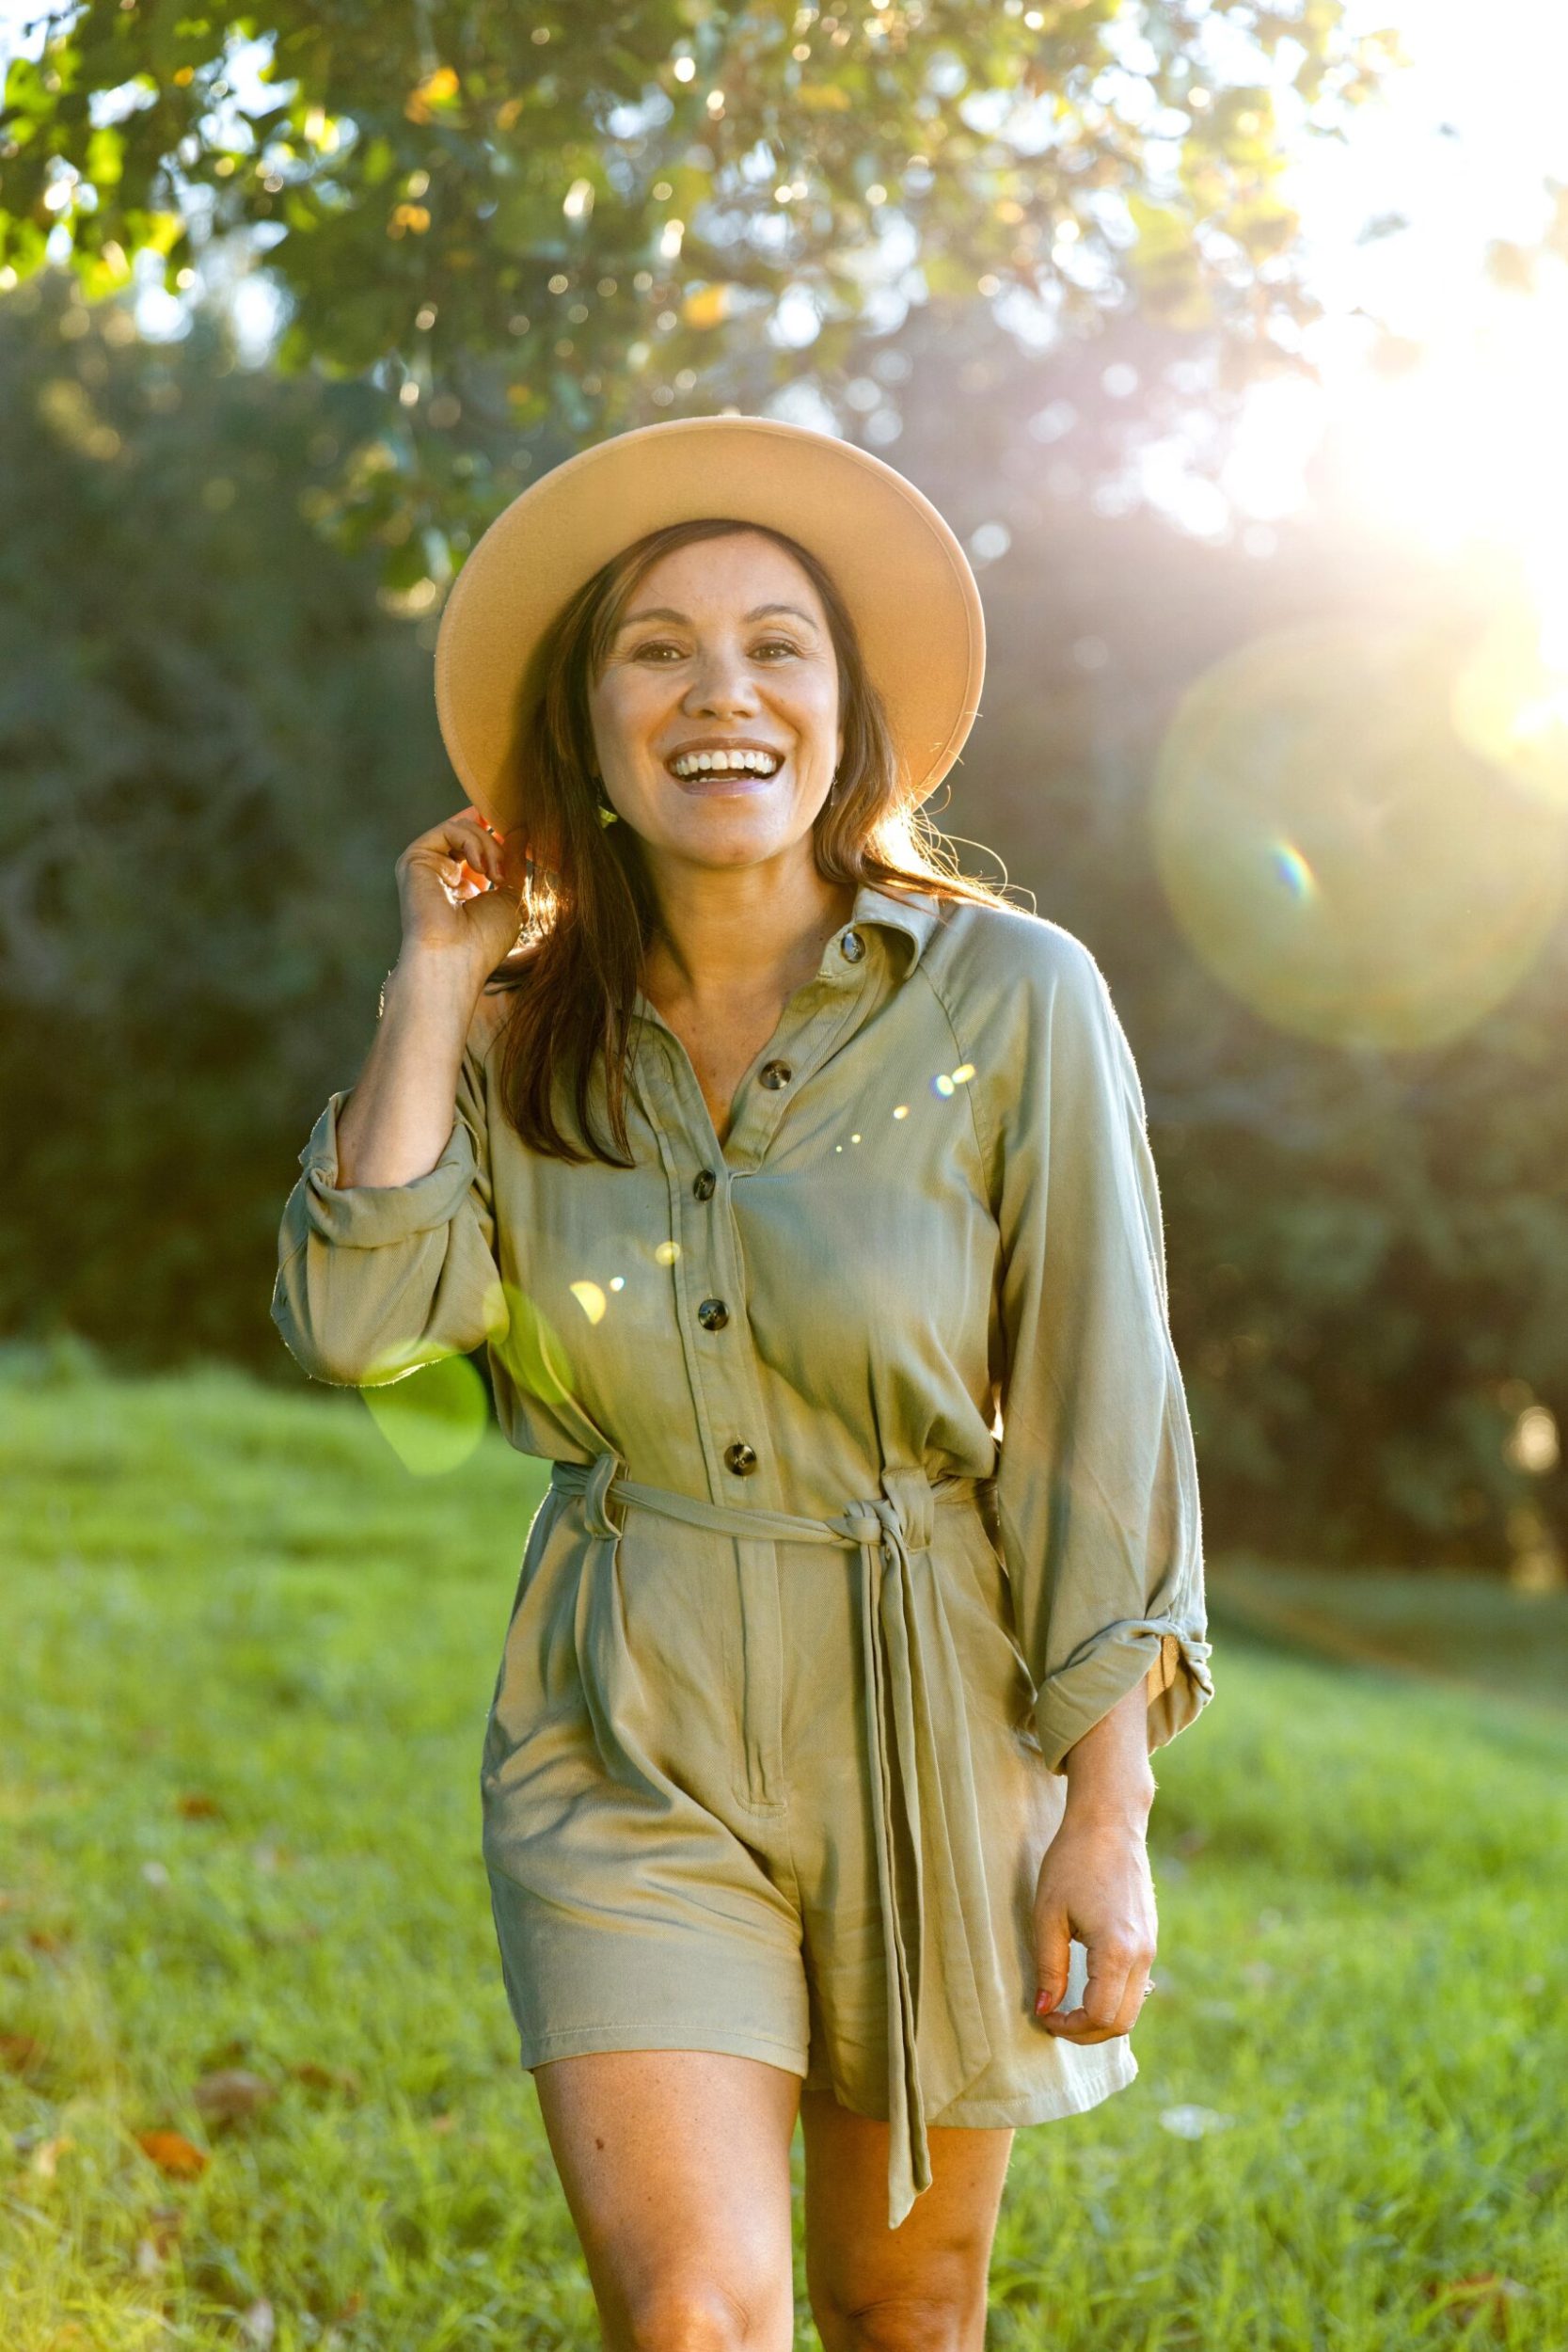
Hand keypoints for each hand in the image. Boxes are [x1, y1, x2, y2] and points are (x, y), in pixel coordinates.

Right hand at [394, 805, 528, 974]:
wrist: (455, 958)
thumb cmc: (485, 941)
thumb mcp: (511, 897)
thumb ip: (513, 862)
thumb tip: (520, 830)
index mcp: (462, 887)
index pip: (476, 848)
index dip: (496, 837)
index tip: (519, 833)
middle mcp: (441, 875)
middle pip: (470, 833)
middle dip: (496, 843)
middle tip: (505, 873)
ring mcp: (427, 866)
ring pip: (462, 828)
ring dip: (488, 844)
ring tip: (496, 875)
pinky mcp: (415, 858)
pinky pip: (450, 829)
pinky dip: (473, 841)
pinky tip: (481, 867)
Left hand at [1032, 1813, 1157, 2042]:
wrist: (1110, 1822)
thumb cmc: (1072, 1862)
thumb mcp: (1048, 1915)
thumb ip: (1048, 1967)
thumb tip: (1045, 2009)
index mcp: (1117, 1950)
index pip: (1101, 2016)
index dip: (1071, 2028)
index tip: (1046, 2017)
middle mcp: (1142, 1954)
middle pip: (1122, 2022)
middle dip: (1088, 2032)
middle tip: (1056, 2020)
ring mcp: (1150, 1946)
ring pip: (1133, 2006)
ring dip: (1102, 2016)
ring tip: (1068, 2006)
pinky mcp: (1150, 1937)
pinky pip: (1137, 1984)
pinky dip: (1114, 1997)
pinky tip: (1087, 1985)